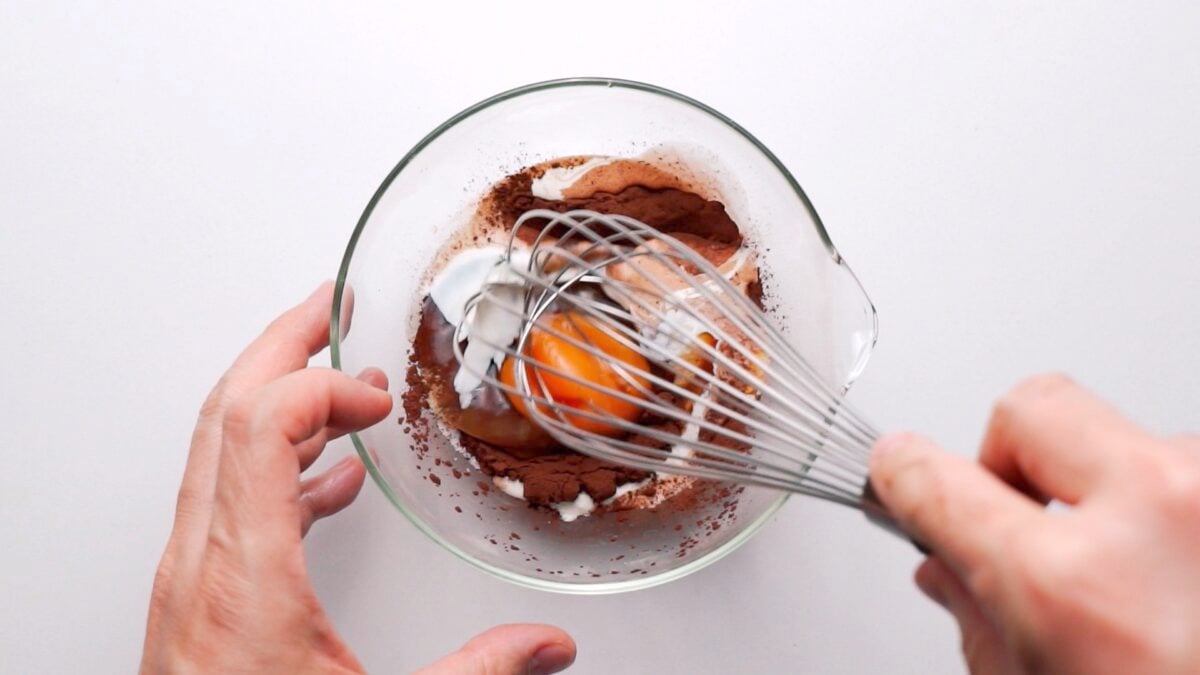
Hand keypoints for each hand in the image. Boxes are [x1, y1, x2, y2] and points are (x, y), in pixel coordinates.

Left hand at [141, 283, 575, 673]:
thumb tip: (546, 651)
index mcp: (246, 579)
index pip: (259, 425)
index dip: (321, 384)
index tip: (376, 392)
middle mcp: (203, 565)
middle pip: (225, 411)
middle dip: (284, 346)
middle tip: (330, 306)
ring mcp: (191, 579)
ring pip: (215, 447)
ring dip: (275, 397)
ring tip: (335, 377)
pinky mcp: (197, 598)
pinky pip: (227, 498)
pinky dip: (276, 464)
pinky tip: (329, 478)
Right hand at [870, 374, 1199, 674]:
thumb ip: (984, 626)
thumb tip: (950, 567)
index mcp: (1074, 586)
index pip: (934, 478)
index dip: (902, 476)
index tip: (899, 473)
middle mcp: (1161, 512)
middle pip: (1032, 407)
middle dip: (1008, 455)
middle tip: (1020, 513)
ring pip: (1135, 440)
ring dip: (1119, 497)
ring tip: (1146, 581)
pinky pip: (1199, 474)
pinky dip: (1182, 517)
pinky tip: (1191, 581)